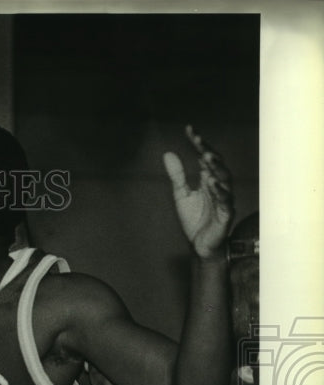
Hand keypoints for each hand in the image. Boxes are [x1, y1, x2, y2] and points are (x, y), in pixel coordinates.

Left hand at [164, 126, 232, 259]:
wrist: (200, 245)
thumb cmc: (194, 219)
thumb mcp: (181, 194)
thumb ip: (177, 175)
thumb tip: (167, 153)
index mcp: (208, 179)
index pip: (205, 157)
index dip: (198, 143)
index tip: (189, 129)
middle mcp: (218, 186)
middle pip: (217, 165)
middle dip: (209, 152)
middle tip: (198, 141)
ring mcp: (224, 199)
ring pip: (225, 180)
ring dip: (216, 167)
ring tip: (207, 156)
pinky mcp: (226, 214)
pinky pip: (225, 200)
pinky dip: (219, 190)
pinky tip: (212, 182)